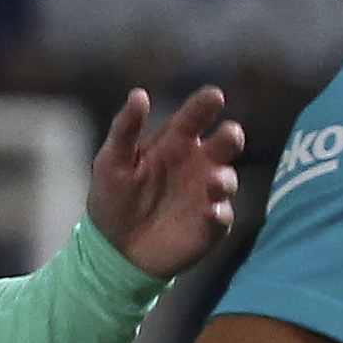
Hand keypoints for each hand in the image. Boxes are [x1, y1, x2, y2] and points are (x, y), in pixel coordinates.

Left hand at [86, 86, 243, 277]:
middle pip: (224, 144)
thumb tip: (139, 93)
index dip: (206, 105)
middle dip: (231, 137)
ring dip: (225, 178)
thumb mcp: (111, 161)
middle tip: (230, 133)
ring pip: (228, 179)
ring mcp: (207, 194)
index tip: (214, 96)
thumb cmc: (113, 199)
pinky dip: (220, 214)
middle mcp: (198, 164)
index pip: (195, 117)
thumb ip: (125, 128)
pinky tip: (212, 212)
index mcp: (175, 142)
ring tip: (214, 181)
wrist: (114, 249)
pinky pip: (222, 217)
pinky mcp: (210, 226)